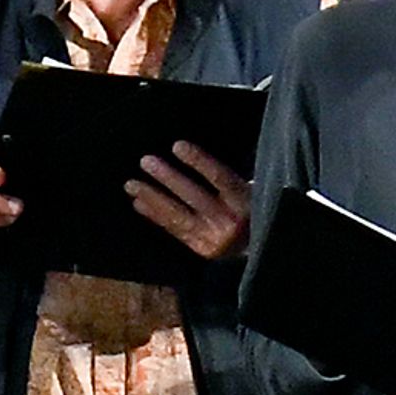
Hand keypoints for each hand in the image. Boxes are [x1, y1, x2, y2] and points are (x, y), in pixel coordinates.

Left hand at [129, 139, 252, 260]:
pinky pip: (174, 230)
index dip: (198, 161)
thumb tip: (197, 157)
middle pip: (194, 196)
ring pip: (179, 215)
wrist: (263, 248)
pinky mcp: (201, 248)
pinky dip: (155, 216)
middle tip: (146, 161)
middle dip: (168, 178)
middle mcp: (229, 220)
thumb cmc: (255, 208)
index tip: (177, 146)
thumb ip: (231, 178)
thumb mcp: (254, 189)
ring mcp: (213, 237)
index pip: (219, 177)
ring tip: (131, 184)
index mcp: (245, 200)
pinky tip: (139, 203)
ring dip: (153, 197)